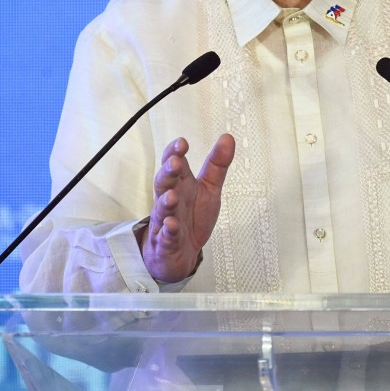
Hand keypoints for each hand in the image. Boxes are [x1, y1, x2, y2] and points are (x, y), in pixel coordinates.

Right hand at [140, 133, 234, 282]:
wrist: (180, 253)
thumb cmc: (192, 216)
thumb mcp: (209, 188)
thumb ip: (217, 164)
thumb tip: (228, 137)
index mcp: (180, 184)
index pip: (173, 164)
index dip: (175, 153)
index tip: (182, 143)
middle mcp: (170, 200)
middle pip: (164, 183)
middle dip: (168, 172)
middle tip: (175, 162)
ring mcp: (165, 221)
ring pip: (162, 210)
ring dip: (165, 202)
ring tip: (172, 196)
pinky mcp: (166, 243)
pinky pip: (165, 238)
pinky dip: (168, 232)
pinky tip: (171, 226)